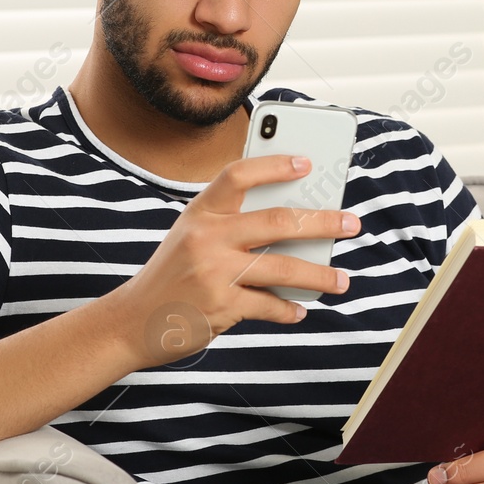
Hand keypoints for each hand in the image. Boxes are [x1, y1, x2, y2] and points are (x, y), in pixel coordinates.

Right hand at [113, 154, 360, 370]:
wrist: (132, 320)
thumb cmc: (172, 275)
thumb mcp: (191, 237)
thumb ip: (232, 226)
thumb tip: (294, 226)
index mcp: (200, 212)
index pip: (239, 175)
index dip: (275, 165)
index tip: (307, 163)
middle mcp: (207, 237)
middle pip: (277, 221)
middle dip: (323, 222)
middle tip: (352, 223)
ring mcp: (214, 272)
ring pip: (283, 268)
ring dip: (320, 276)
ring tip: (342, 280)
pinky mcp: (221, 306)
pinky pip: (269, 305)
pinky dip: (288, 310)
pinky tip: (300, 309)